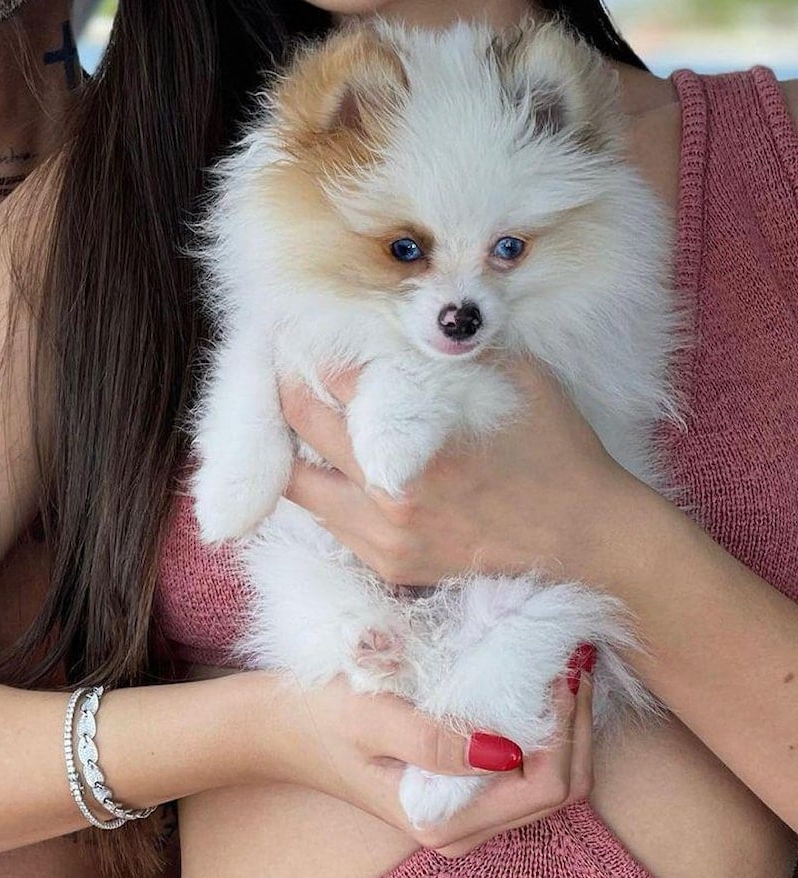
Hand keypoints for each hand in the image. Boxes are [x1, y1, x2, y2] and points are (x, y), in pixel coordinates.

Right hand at [265, 666, 593, 854]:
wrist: (278, 727)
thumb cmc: (320, 715)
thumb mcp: (369, 716)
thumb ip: (433, 739)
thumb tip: (505, 750)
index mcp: (443, 819)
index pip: (543, 784)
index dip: (564, 727)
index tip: (561, 664)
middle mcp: (463, 828)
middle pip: (560, 789)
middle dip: (576, 725)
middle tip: (574, 656)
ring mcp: (464, 812)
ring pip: (550, 781)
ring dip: (564, 725)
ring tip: (564, 663)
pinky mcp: (460, 789)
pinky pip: (524, 768)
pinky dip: (542, 728)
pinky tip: (537, 683)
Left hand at [282, 357, 636, 585]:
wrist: (590, 538)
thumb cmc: (557, 448)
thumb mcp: (513, 374)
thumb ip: (453, 345)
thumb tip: (406, 312)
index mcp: (416, 438)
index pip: (335, 375)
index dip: (315, 342)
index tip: (304, 323)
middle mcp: (388, 493)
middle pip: (301, 421)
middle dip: (288, 382)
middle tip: (286, 357)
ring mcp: (385, 537)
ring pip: (298, 483)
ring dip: (294, 442)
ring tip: (300, 408)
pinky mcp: (392, 565)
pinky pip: (331, 520)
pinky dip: (325, 485)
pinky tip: (336, 458)